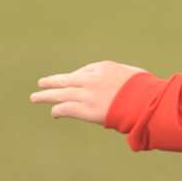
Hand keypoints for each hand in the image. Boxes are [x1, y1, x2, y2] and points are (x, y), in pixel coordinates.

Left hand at [31, 60, 146, 123]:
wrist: (146, 101)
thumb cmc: (145, 90)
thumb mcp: (134, 75)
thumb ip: (122, 77)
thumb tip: (120, 84)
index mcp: (103, 67)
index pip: (84, 71)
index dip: (75, 79)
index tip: (69, 83)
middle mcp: (92, 79)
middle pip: (66, 79)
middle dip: (52, 82)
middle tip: (41, 83)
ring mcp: (87, 94)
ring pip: (60, 93)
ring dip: (46, 95)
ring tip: (35, 97)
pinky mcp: (86, 110)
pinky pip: (66, 108)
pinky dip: (57, 110)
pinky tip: (53, 113)